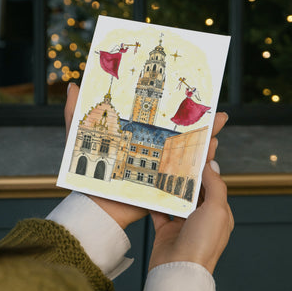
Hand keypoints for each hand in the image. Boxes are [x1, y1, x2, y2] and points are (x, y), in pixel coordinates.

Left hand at [64, 82, 229, 231]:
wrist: (96, 205)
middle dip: (198, 115)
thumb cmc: (87, 174)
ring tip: (218, 119)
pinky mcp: (165, 180)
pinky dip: (201, 158)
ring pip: (187, 146)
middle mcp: (150, 147)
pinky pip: (187, 169)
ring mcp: (160, 164)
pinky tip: (210, 145)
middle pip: (178, 128)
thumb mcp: (79, 137)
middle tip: (210, 103)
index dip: (172, 103)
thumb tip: (73, 85)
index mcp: (134, 134)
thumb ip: (75, 113)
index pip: (156, 115)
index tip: (187, 87)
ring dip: (205, 132)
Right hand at [148, 161, 233, 274]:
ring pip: (176, 200)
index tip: (195, 153)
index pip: (213, 186)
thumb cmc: (202, 244)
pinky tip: (149, 189)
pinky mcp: (166, 232)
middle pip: (194, 192)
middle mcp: (202, 220)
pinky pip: (159, 212)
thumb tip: (213, 166)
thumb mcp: (216, 210)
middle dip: (185, 176)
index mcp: (219, 214)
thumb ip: (215, 186)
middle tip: (174, 157)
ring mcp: (183, 226)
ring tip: (161, 169)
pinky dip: (154, 201)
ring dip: (169, 187)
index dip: (205, 170)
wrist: (178, 271)